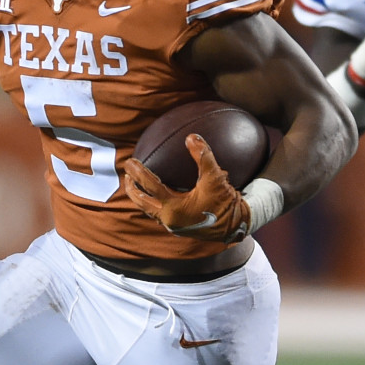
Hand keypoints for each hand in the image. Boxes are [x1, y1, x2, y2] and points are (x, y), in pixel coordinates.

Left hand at [120, 135, 251, 242]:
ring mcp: (173, 226)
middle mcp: (170, 219)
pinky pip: (159, 214)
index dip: (138, 173)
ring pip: (148, 210)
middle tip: (127, 174)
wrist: (237, 225)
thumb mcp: (215, 177)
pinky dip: (152, 202)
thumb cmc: (226, 202)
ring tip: (135, 184)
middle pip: (141, 203)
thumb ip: (203, 156)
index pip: (150, 187)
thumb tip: (191, 136)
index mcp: (174, 208)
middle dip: (131, 188)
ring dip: (140, 197)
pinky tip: (155, 194)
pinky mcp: (179, 228)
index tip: (129, 162)